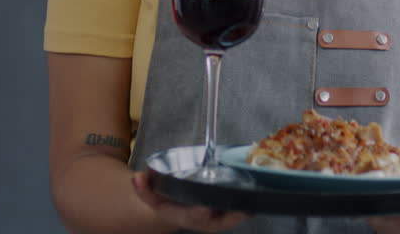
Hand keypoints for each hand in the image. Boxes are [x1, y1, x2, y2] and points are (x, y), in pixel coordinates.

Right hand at [131, 170, 250, 232]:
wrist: (173, 207)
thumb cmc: (164, 200)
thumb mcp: (150, 194)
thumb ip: (143, 187)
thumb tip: (138, 178)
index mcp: (185, 216)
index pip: (193, 217)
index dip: (198, 213)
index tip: (203, 208)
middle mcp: (204, 219)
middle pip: (220, 222)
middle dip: (230, 217)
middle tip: (243, 210)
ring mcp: (216, 215)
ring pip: (233, 216)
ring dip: (244, 210)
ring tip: (256, 201)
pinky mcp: (226, 207)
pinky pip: (240, 206)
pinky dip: (250, 201)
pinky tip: (261, 191)